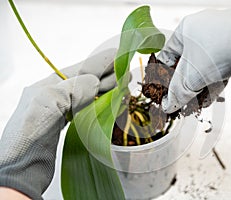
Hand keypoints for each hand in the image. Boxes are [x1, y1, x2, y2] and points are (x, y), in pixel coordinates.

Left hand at [0, 48, 116, 198]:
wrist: (21, 168)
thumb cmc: (27, 135)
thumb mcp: (48, 103)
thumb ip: (73, 88)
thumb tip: (95, 81)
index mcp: (49, 85)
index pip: (81, 69)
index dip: (101, 62)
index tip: (118, 54)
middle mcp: (55, 95)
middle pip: (87, 80)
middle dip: (108, 75)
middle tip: (126, 72)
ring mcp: (60, 110)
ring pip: (89, 94)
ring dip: (107, 89)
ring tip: (123, 85)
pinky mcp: (66, 125)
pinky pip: (87, 109)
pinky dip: (101, 104)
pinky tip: (111, 103)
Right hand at [158, 0, 230, 112]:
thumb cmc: (219, 50)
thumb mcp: (190, 77)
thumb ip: (176, 93)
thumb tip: (168, 105)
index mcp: (184, 30)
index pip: (167, 57)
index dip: (164, 76)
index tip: (165, 92)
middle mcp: (201, 30)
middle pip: (187, 64)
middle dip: (186, 85)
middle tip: (184, 100)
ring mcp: (221, 36)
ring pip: (205, 66)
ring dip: (201, 86)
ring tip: (199, 103)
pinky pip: (220, 64)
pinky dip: (215, 80)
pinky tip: (212, 96)